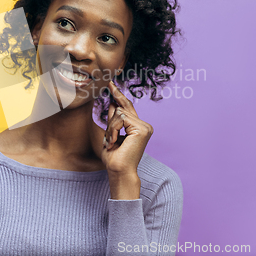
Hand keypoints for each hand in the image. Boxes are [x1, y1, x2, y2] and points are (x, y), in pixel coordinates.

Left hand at [101, 81, 153, 198]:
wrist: (119, 171)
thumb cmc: (114, 158)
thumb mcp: (111, 134)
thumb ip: (114, 120)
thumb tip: (113, 103)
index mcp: (139, 127)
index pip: (128, 107)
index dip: (119, 95)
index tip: (111, 84)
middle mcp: (145, 126)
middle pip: (123, 108)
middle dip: (112, 114)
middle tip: (110, 114)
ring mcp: (145, 127)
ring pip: (120, 113)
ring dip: (110, 128)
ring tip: (111, 142)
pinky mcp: (142, 129)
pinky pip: (121, 118)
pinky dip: (113, 129)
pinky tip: (114, 141)